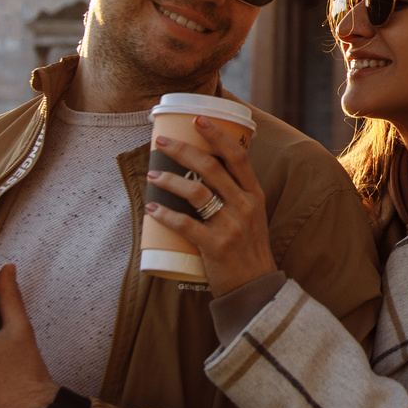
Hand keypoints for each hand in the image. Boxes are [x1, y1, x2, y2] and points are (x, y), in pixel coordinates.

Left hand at [145, 115, 277, 297]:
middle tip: (161, 141)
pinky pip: (185, 225)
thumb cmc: (249, 250)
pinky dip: (165, 215)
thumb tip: (204, 175)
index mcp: (255, 195)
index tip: (198, 118)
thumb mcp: (252, 217)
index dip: (217, 134)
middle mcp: (245, 206)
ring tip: (152, 175)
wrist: (256, 289)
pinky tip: (151, 209)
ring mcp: (231, 226)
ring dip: (170, 180)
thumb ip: (235, 197)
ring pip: (196, 192)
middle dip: (183, 150)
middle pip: (212, 168)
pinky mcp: (216, 247)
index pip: (238, 156)